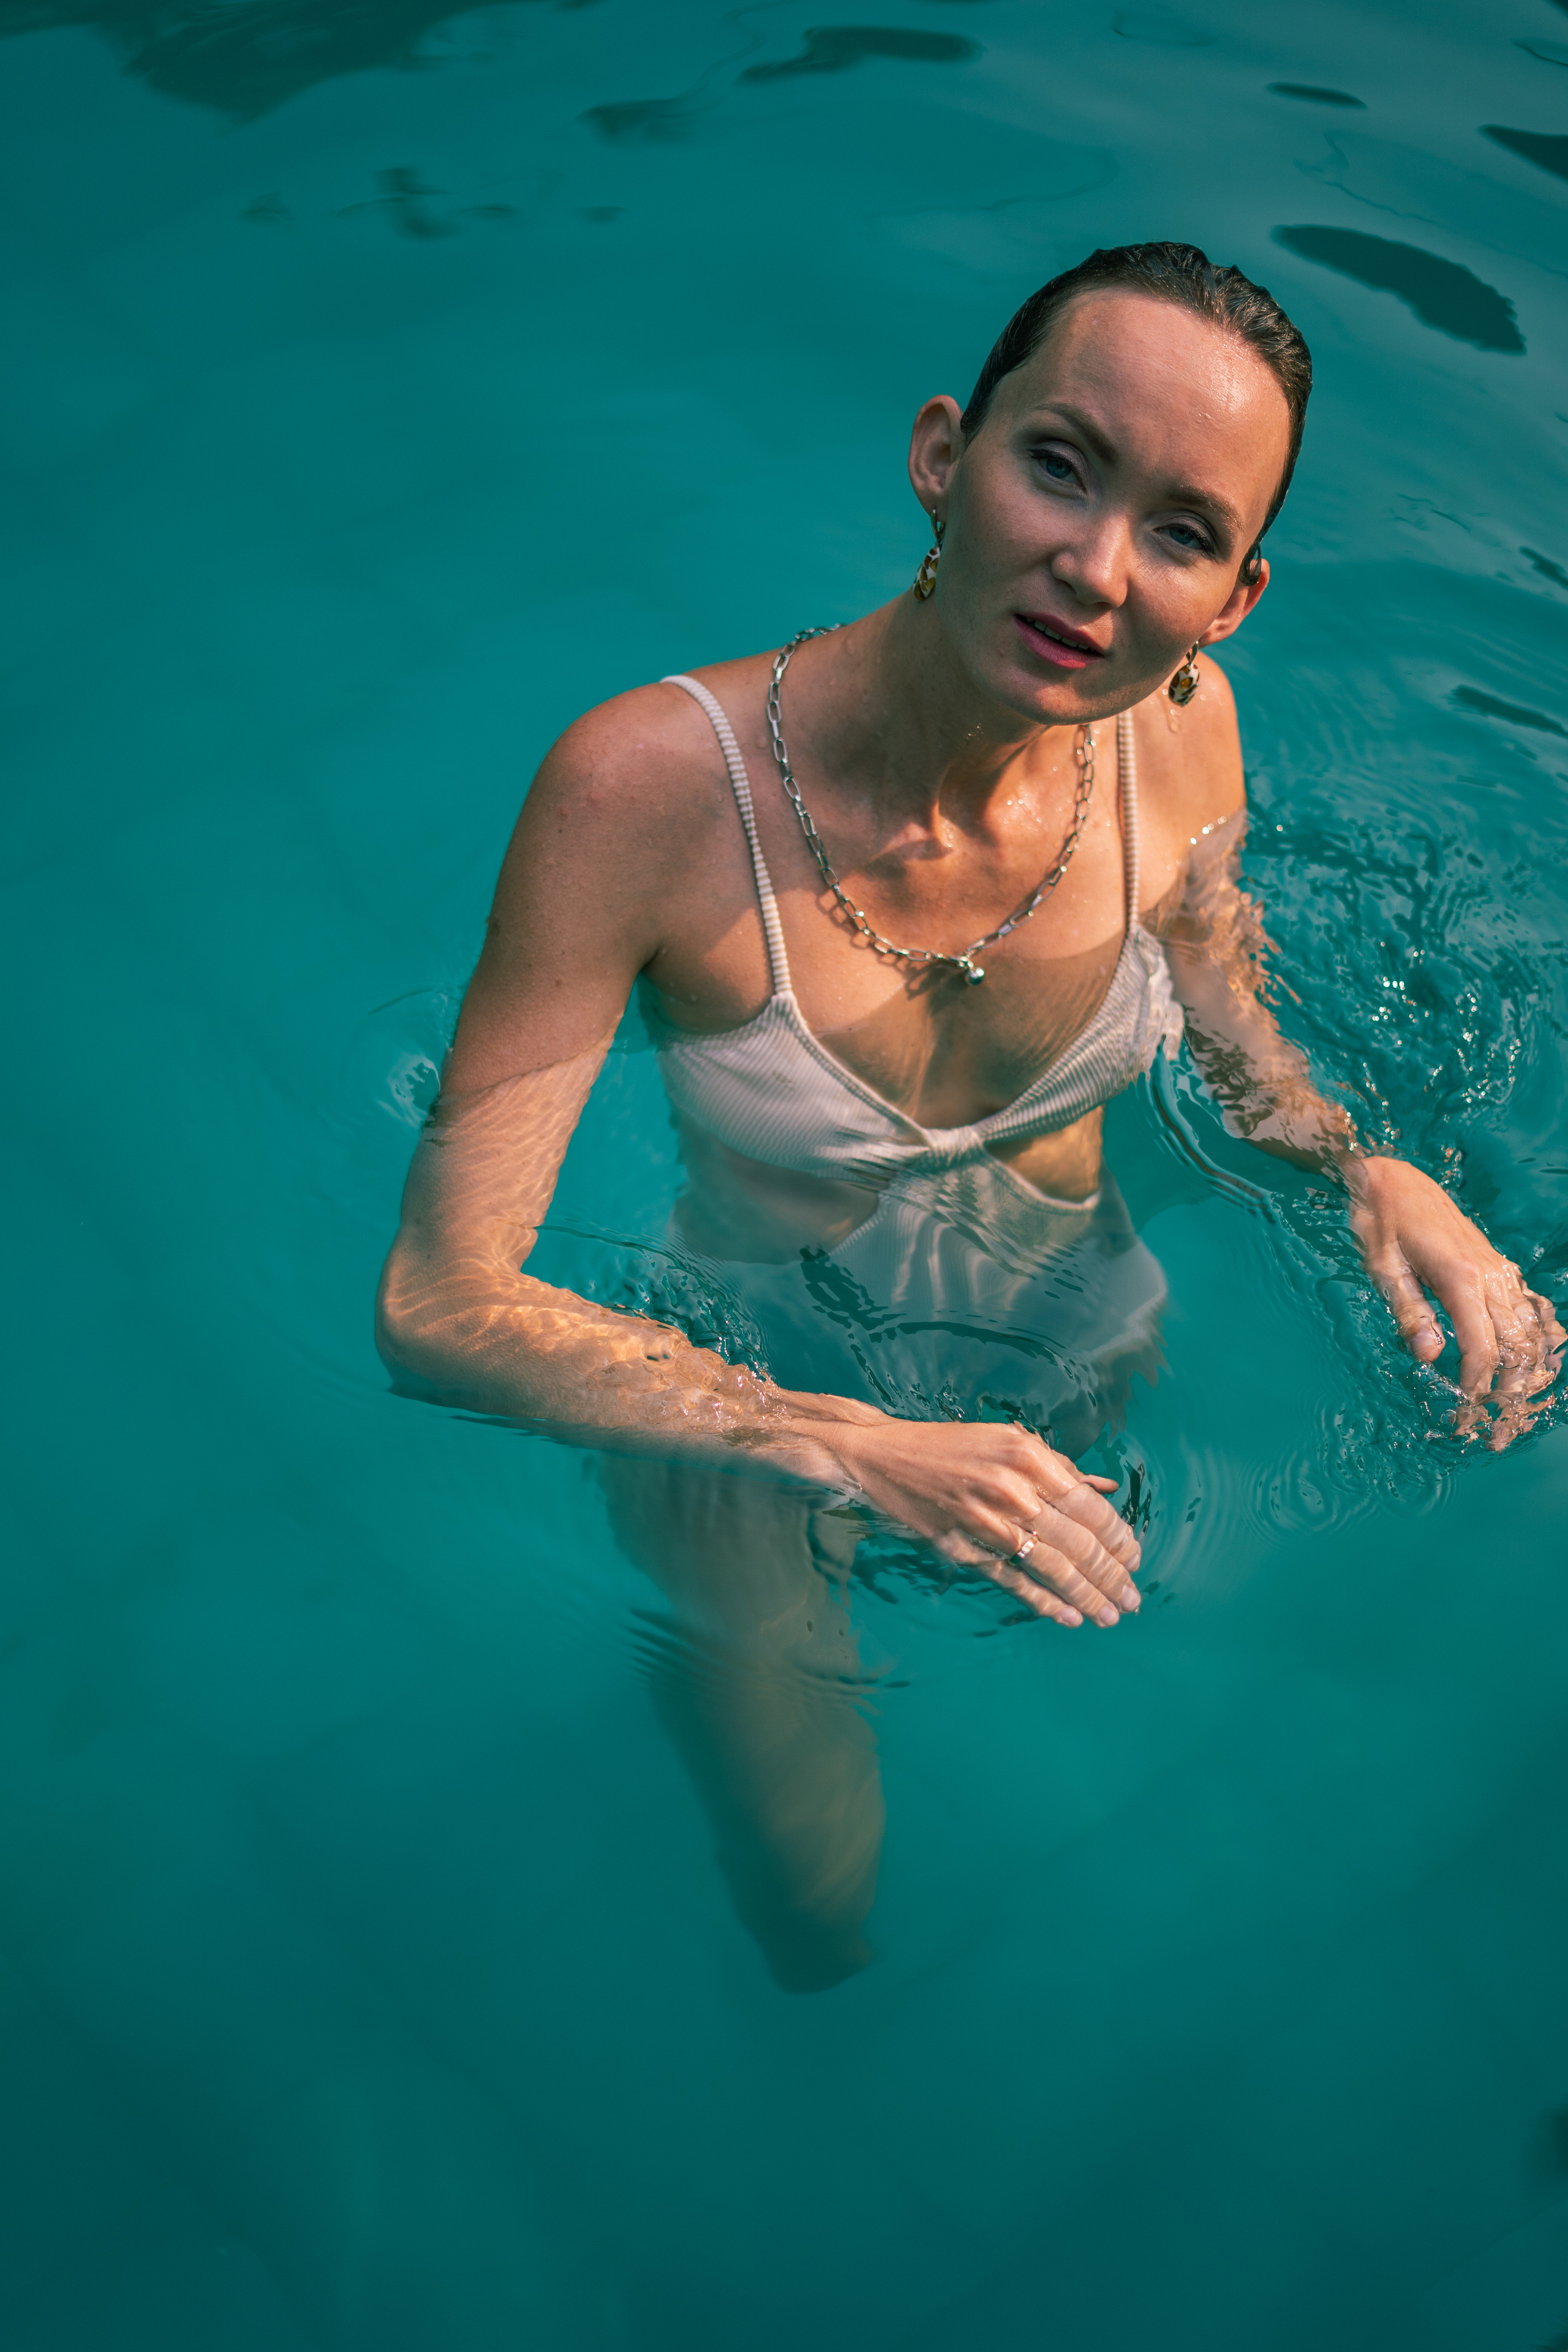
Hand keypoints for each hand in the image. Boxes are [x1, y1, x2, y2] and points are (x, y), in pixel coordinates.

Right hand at [819, 1416, 1140, 1627]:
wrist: (885, 1455)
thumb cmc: (953, 1446)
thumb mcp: (1010, 1440)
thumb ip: (1059, 1467)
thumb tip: (1106, 1488)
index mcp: (1028, 1457)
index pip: (1089, 1507)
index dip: (1118, 1538)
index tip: (1134, 1558)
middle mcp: (1011, 1490)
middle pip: (1077, 1543)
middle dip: (1111, 1576)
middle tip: (1132, 1598)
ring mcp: (986, 1523)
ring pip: (1051, 1567)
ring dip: (1087, 1595)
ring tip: (1111, 1615)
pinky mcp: (963, 1548)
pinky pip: (1013, 1581)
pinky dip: (1044, 1601)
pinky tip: (1069, 1616)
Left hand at [1346, 1156, 1564, 1448]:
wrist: (1393, 1178)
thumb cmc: (1381, 1222)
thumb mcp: (1382, 1268)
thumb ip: (1409, 1312)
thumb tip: (1429, 1357)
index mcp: (1462, 1280)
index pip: (1483, 1349)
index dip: (1478, 1390)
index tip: (1465, 1421)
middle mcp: (1492, 1276)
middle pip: (1518, 1348)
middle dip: (1510, 1397)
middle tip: (1496, 1436)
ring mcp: (1501, 1271)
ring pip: (1534, 1332)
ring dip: (1530, 1376)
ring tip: (1517, 1414)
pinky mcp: (1500, 1267)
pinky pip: (1535, 1307)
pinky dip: (1544, 1340)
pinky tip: (1541, 1365)